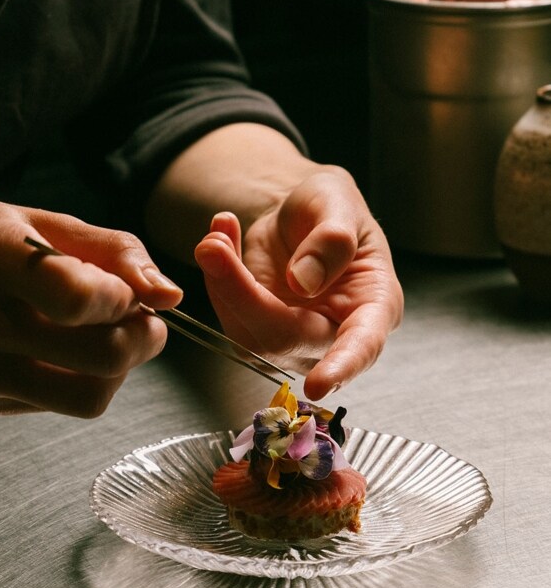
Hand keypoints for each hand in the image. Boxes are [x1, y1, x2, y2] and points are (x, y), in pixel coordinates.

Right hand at [0, 197, 181, 415]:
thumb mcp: (44, 222)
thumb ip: (116, 252)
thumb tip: (170, 296)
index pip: (76, 299)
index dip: (122, 299)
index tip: (126, 289)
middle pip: (100, 358)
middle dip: (142, 338)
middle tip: (139, 316)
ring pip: (88, 397)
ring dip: (120, 368)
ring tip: (107, 334)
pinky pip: (62, 406)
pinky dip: (85, 380)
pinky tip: (66, 349)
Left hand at [194, 166, 402, 400]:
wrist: (302, 213)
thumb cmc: (332, 209)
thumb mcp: (337, 202)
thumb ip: (330, 240)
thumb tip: (303, 283)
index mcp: (374, 306)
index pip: (362, 345)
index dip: (342, 367)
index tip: (318, 386)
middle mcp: (334, 333)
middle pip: (285, 338)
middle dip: (241, 294)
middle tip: (213, 246)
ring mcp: (294, 340)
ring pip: (247, 335)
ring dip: (222, 283)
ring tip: (218, 234)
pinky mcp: (259, 332)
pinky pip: (229, 317)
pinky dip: (216, 278)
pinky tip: (221, 240)